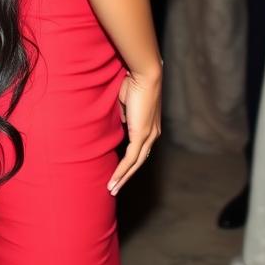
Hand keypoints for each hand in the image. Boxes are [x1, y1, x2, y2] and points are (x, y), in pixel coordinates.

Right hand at [108, 69, 161, 195]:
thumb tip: (123, 123)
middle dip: (126, 176)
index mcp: (151, 127)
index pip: (139, 150)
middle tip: (115, 188)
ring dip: (123, 178)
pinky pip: (131, 159)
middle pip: (139, 162)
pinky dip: (122, 171)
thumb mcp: (127, 103)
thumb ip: (126, 116)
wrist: (145, 75)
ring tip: (111, 188)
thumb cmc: (134, 83)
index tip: (119, 171)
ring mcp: (149, 136)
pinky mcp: (142, 135)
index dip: (129, 162)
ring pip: (135, 164)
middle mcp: (153, 135)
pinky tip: (114, 180)